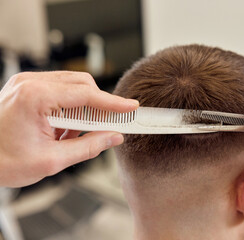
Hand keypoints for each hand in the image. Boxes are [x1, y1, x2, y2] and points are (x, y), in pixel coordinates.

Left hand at [0, 71, 138, 186]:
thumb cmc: (2, 160)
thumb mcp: (51, 160)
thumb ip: (88, 146)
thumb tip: (112, 137)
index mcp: (35, 97)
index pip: (86, 95)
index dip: (113, 103)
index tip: (131, 107)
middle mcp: (30, 84)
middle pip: (82, 85)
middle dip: (98, 106)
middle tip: (109, 126)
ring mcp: (27, 84)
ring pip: (72, 87)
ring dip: (82, 110)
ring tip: (72, 135)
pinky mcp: (27, 89)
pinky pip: (59, 91)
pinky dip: (69, 109)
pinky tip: (62, 129)